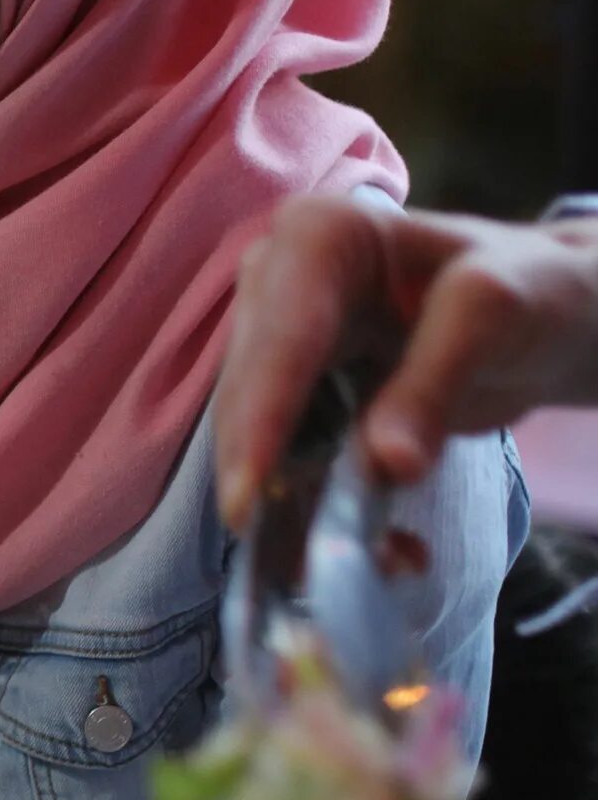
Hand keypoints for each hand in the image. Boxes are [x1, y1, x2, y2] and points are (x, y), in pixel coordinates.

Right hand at [215, 198, 597, 528]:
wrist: (551, 313)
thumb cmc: (530, 289)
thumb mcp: (496, 315)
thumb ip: (435, 381)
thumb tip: (384, 465)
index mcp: (316, 238)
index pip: (279, 340)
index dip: (260, 423)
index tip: (247, 503)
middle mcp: (276, 286)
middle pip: (249, 400)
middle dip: (278, 481)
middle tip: (323, 560)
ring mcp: (280, 346)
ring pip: (259, 444)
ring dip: (306, 511)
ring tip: (390, 559)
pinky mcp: (296, 399)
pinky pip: (290, 466)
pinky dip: (328, 515)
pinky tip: (393, 548)